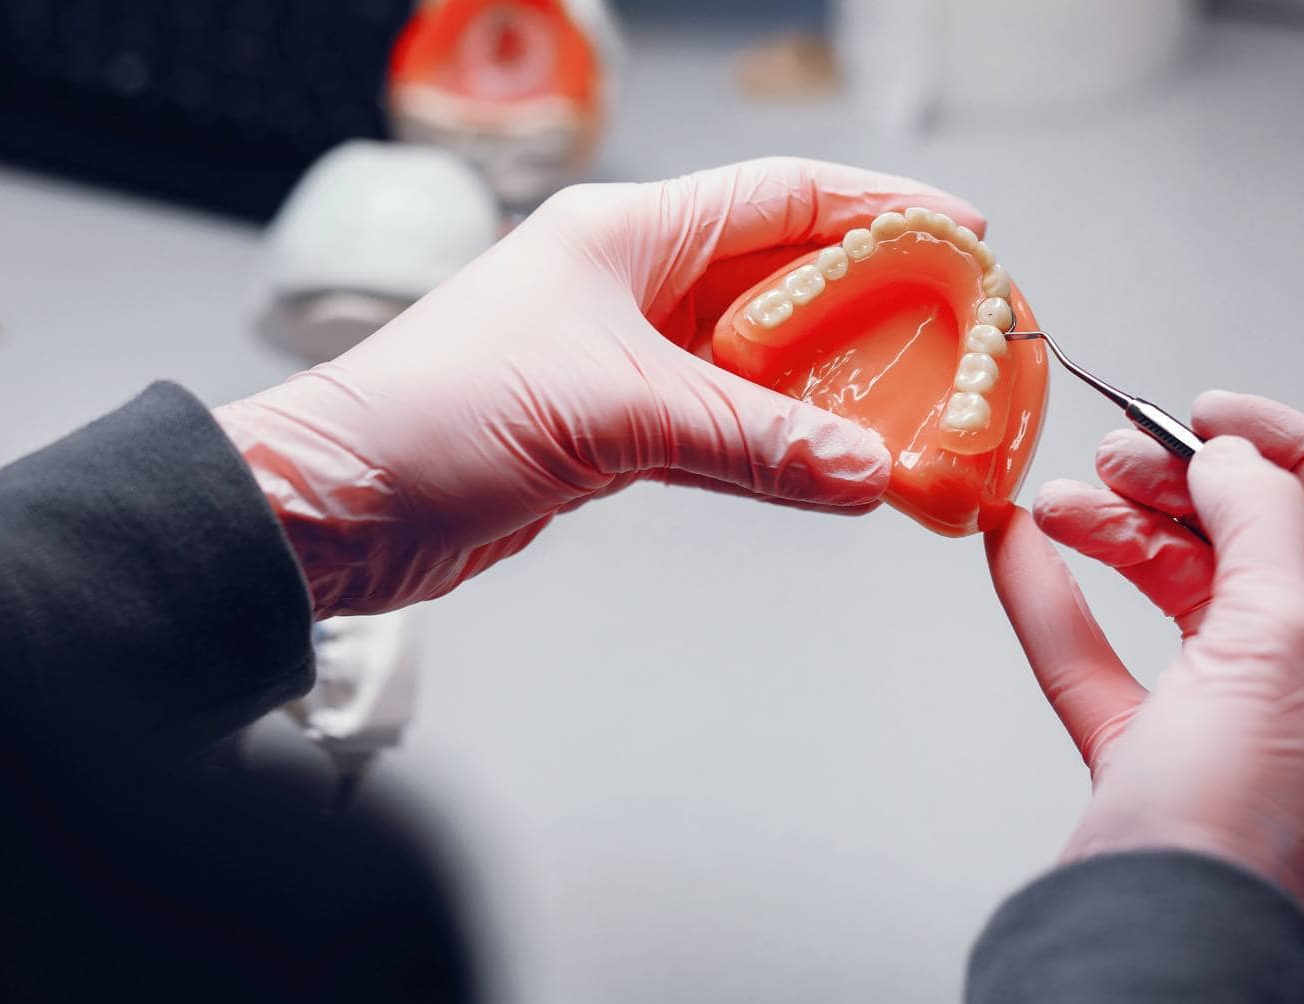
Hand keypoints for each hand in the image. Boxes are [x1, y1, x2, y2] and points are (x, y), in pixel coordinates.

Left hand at [216, 158, 982, 616]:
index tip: (961, 234)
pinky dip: (776, 450)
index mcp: (627, 235)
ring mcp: (623, 358)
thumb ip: (748, 441)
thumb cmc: (436, 417)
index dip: (879, 211)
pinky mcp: (611, 430)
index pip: (782, 199)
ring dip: (829, 390)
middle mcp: (630, 284)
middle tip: (952, 335)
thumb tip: (864, 470)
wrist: (341, 504)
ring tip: (911, 408)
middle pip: (782, 280)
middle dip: (871, 306)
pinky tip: (829, 470)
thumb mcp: (611, 413)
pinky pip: (721, 430)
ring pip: (757, 364)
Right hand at [986, 391, 1303, 907]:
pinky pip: (1096, 651)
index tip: (1206, 414)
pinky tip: (1016, 548)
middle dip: (1175, 488)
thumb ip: (1263, 516)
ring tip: (1056, 504)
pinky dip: (1054, 597)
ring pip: (1166, 588)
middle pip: (1245, 541)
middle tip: (1114, 458)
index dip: (1286, 448)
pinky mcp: (1146, 747)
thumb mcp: (1284, 628)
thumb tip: (1236, 458)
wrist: (1160, 926)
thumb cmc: (1248, 805)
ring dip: (1108, 534)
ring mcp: (1225, 712)